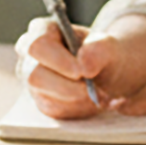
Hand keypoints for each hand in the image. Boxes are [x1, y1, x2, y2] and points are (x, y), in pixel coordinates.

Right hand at [14, 14, 145, 117]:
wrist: (115, 73)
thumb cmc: (110, 55)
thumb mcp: (112, 48)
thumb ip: (101, 49)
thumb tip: (85, 62)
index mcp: (42, 31)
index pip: (36, 44)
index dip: (59, 60)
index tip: (84, 71)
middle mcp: (30, 55)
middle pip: (33, 74)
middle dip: (66, 86)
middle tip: (93, 91)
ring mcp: (33, 80)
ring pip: (41, 96)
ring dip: (72, 100)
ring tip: (96, 96)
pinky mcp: (42, 102)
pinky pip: (51, 113)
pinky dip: (73, 112)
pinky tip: (90, 105)